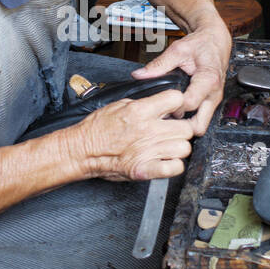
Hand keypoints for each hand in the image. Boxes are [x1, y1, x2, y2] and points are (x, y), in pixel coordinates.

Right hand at [69, 88, 195, 180]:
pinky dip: (174, 166)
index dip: (177, 105)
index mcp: (140, 111)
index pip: (176, 99)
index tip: (173, 110)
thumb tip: (162, 104)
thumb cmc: (97, 128)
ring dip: (178, 148)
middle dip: (181, 129)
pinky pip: (176, 168)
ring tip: (167, 147)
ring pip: (184, 148)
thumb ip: (144, 104)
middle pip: (186, 128)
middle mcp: (148, 130)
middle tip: (171, 131)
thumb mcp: (119, 105)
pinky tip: (166, 161)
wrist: (82, 150)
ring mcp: (148, 151)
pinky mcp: (145, 169)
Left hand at [131, 21, 231, 134]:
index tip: (160, 103)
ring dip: (185, 124)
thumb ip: (159, 64)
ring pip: (201, 125)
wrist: (216, 42)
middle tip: (164, 116)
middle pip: (199, 125)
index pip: (189, 104)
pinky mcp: (212, 102)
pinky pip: (201, 118)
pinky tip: (175, 111)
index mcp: (208, 80)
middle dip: (181, 125)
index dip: (172, 106)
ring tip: (168, 114)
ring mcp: (214, 100)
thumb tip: (140, 74)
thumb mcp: (178, 50)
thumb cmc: (201, 44)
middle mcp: (214, 94)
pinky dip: (189, 120)